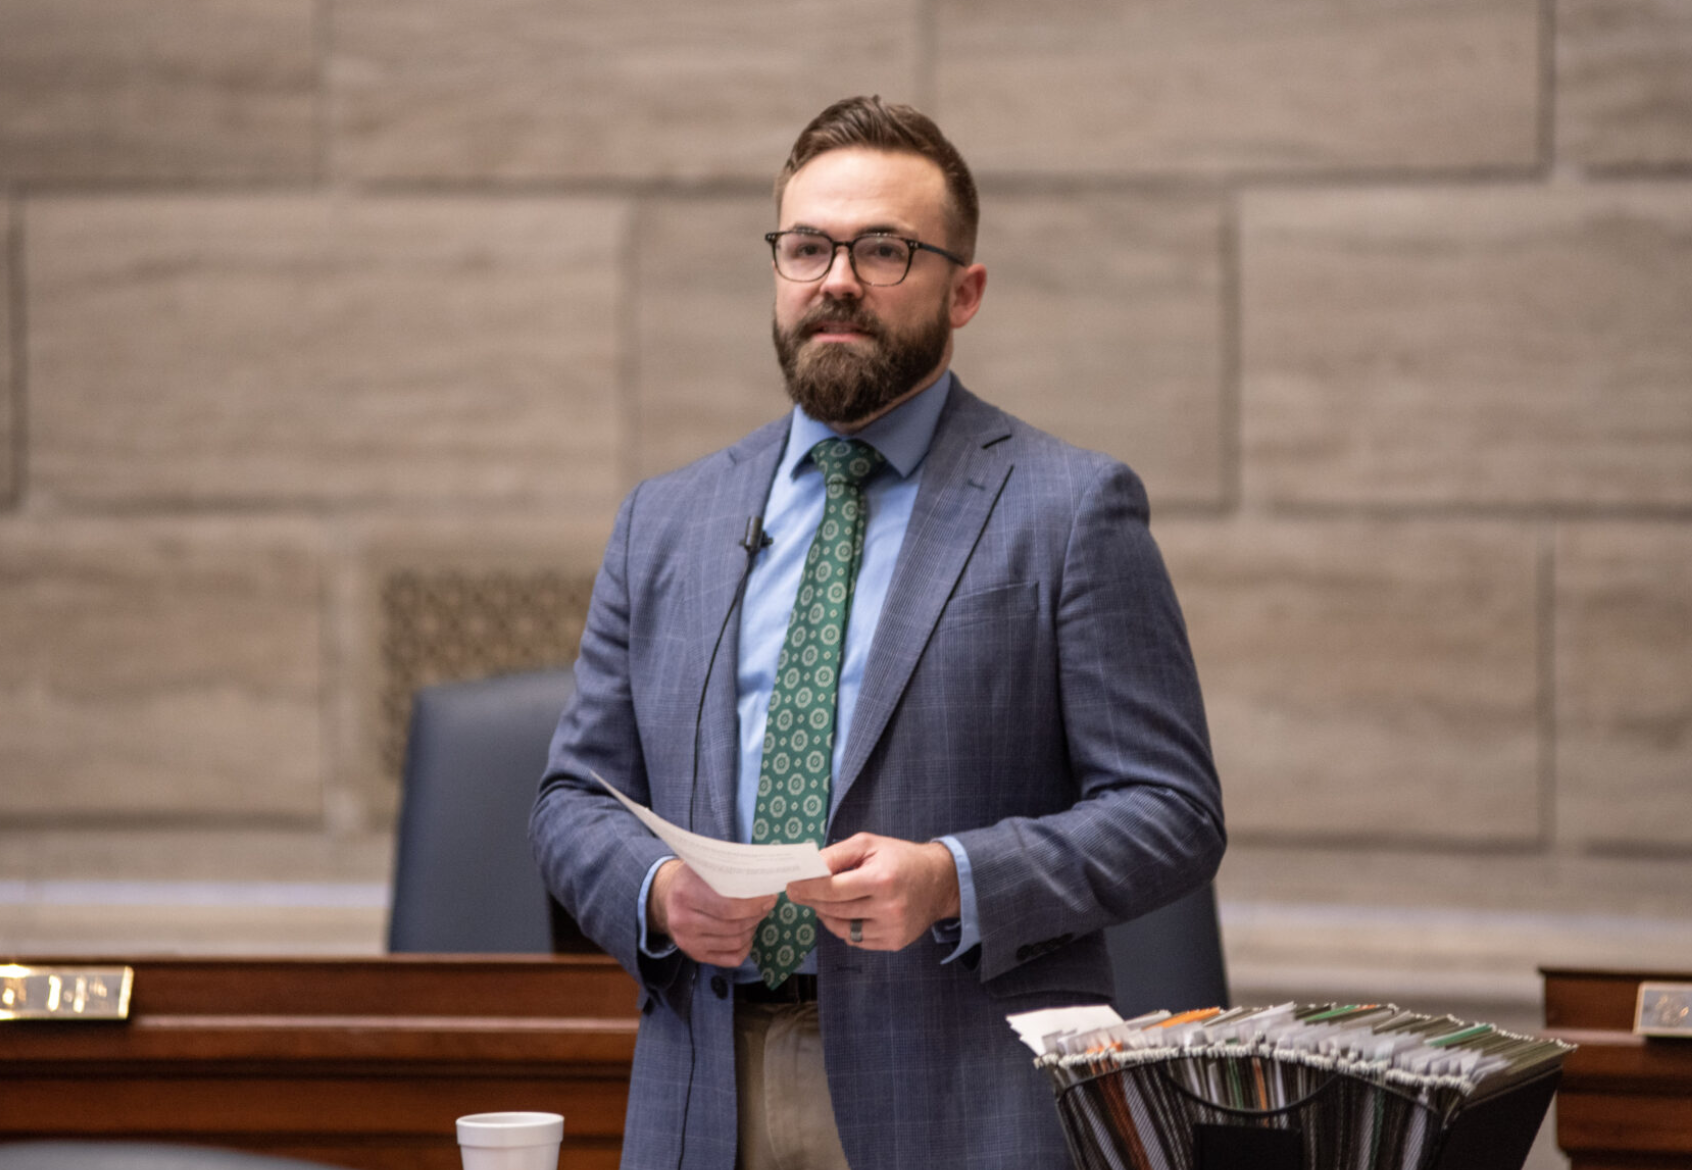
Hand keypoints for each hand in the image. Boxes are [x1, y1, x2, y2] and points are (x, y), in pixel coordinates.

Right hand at [649, 859, 776, 967]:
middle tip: (767, 903)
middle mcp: (682, 921)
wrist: (666, 897)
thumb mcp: (706, 865)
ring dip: (753, 928)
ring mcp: (687, 942)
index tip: (769, 896)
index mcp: (685, 893)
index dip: (754, 904)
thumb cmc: (694, 878)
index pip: (728, 907)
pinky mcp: (696, 955)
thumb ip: (730, 870)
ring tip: (756, 914)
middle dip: (757, 914)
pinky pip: (732, 958)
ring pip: (736, 942)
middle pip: (734, 926)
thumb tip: (764, 879)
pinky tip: (746, 931)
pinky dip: (746, 946)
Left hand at [785, 833, 960, 950]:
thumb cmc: (900, 858)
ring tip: (823, 902)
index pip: (833, 889)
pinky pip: (857, 940)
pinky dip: (845, 928)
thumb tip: (807, 867)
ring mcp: (892, 929)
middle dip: (812, 901)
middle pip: (835, 910)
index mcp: (882, 879)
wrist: (939, 881)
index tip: (790, 886)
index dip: (807, 888)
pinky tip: (845, 913)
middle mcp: (889, 907)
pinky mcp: (895, 942)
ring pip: (843, 929)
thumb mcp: (869, 844)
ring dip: (826, 916)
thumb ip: (837, 854)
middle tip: (799, 892)